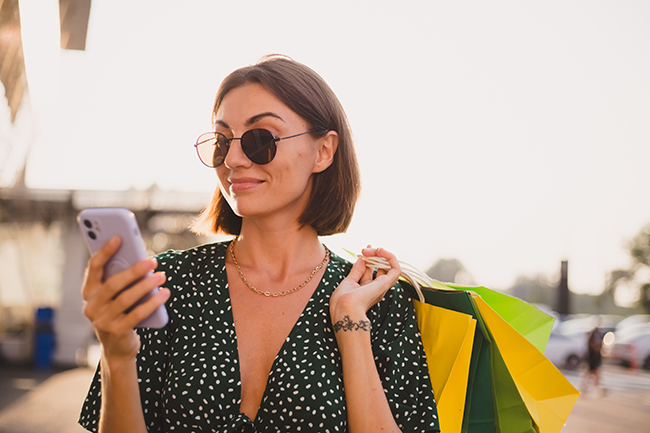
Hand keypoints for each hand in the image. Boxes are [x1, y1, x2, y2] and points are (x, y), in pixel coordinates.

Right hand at [81, 236, 169, 362]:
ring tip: (161, 276)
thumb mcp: (116, 296)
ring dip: (146, 286)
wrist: (118, 349)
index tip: (118, 237)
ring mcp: (102, 321)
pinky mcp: (116, 332)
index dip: (105, 251)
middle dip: (134, 270)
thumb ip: (121, 279)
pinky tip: (165, 294)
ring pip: (126, 298)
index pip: (94, 268)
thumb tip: (140, 259)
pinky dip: (152, 302)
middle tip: (152, 261)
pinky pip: (137, 314)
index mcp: (88, 292)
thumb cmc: (120, 313)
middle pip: (113, 283)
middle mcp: (91, 306)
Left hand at [330, 246, 401, 327]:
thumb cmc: (342, 301)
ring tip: (374, 249)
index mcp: (365, 290)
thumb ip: (356, 271)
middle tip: (366, 248)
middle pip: (380, 267)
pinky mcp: (386, 283)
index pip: (370, 270)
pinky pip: (396, 269)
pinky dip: (390, 257)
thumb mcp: (348, 282)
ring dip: (383, 255)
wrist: (345, 309)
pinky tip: (381, 251)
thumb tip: (361, 259)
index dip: (368, 258)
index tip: (363, 250)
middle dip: (375, 254)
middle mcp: (376, 288)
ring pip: (390, 267)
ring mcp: (381, 286)